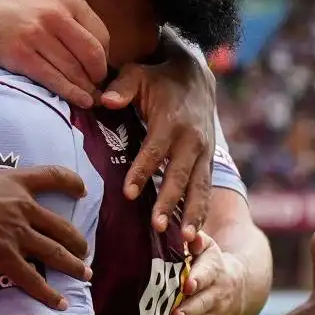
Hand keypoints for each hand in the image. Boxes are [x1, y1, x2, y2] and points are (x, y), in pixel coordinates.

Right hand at [0, 0, 108, 108]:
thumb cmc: (16, 5)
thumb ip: (74, 13)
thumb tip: (100, 45)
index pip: (101, 35)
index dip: (105, 58)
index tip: (99, 69)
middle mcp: (55, 15)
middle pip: (92, 55)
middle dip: (98, 76)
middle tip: (96, 86)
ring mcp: (37, 35)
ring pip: (74, 70)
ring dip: (86, 89)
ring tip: (89, 98)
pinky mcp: (21, 55)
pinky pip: (53, 79)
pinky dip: (70, 93)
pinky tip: (79, 100)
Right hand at [0, 160, 93, 310]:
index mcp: (11, 182)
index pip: (51, 176)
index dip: (71, 183)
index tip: (82, 191)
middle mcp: (22, 208)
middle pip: (60, 225)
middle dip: (76, 240)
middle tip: (84, 250)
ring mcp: (17, 234)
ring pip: (55, 253)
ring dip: (72, 266)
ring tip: (85, 275)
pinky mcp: (7, 258)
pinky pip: (33, 279)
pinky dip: (47, 293)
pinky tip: (59, 303)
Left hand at [100, 40, 216, 240]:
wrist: (197, 76)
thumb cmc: (158, 78)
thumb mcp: (138, 74)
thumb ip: (122, 87)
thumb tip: (106, 100)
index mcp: (172, 121)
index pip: (155, 151)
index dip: (142, 172)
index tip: (129, 194)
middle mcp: (192, 140)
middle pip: (180, 175)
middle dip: (170, 202)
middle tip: (159, 226)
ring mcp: (204, 152)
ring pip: (200, 188)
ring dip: (194, 214)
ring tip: (188, 241)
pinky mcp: (209, 161)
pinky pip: (206, 189)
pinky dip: (202, 212)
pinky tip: (195, 236)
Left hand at [170, 231, 246, 314]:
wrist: (239, 289)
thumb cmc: (212, 264)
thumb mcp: (208, 247)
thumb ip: (196, 239)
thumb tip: (189, 235)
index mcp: (215, 272)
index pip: (207, 275)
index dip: (197, 279)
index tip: (187, 285)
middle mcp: (218, 297)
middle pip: (202, 305)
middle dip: (188, 311)